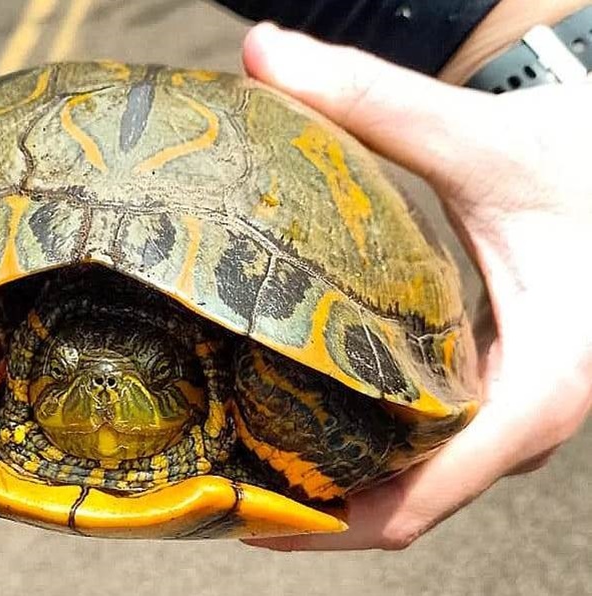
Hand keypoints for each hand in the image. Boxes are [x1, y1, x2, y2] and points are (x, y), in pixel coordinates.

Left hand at [242, 23, 591, 549]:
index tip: (242, 517)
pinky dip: (354, 449)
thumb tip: (262, 52)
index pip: (424, 498)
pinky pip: (417, 449)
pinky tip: (287, 419)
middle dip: (307, 506)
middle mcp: (521, 420)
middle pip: (401, 504)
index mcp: (539, 387)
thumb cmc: (585, 165)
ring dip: (324, 481)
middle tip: (211, 480)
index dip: (327, 524)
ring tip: (232, 459)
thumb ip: (373, 99)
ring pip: (409, 483)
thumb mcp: (485, 140)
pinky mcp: (488, 393)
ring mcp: (505, 413)